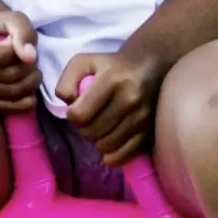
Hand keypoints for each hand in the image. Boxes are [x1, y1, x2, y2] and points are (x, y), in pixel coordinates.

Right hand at [0, 10, 40, 113]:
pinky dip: (22, 104)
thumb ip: (23, 33)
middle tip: (35, 63)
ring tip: (33, 74)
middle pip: (5, 76)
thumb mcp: (13, 19)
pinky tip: (30, 94)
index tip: (21, 46)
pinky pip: (2, 108)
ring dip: (29, 85)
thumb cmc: (0, 27)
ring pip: (7, 93)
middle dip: (29, 70)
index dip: (18, 52)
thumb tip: (29, 57)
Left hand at [58, 47, 167, 166]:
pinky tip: (108, 146)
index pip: (80, 114)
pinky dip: (113, 155)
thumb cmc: (111, 65)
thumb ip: (67, 81)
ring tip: (99, 128)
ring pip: (107, 144)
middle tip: (87, 120)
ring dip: (97, 141)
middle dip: (83, 129)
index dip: (72, 116)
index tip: (76, 110)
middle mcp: (129, 99)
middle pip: (92, 131)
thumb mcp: (84, 62)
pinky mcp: (150, 129)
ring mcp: (142, 116)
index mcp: (112, 80)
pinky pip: (126, 153)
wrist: (149, 65)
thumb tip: (68, 104)